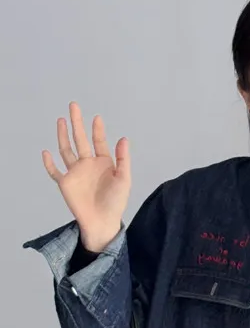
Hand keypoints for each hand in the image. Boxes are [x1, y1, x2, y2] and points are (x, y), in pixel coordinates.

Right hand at [43, 103, 131, 251]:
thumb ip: (123, 159)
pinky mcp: (65, 183)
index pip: (99, 142)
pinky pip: (54, 171)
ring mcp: (75, 172)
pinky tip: (46, 152)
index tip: (96, 118)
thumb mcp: (124, 179)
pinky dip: (49, 163)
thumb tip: (123, 138)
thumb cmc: (116, 202)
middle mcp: (88, 164)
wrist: (102, 222)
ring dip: (63, 135)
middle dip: (77, 123)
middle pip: (80, 140)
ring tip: (61, 120)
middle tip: (74, 106)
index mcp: (103, 163)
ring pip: (66, 150)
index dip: (97, 130)